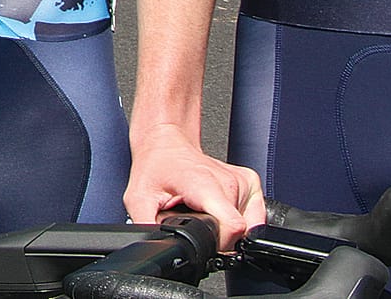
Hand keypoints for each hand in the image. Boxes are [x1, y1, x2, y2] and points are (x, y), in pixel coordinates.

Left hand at [125, 123, 264, 246]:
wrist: (167, 143)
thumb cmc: (155, 165)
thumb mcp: (139, 199)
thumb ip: (146, 226)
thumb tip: (152, 247)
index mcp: (206, 185)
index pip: (233, 227)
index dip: (218, 244)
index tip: (203, 240)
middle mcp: (230, 181)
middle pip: (237, 231)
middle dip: (216, 236)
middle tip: (194, 219)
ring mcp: (243, 181)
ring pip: (245, 225)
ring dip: (224, 226)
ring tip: (204, 210)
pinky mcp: (250, 182)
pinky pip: (252, 216)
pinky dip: (237, 219)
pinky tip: (217, 208)